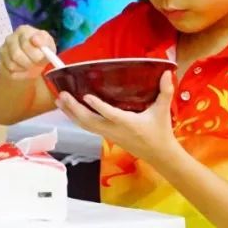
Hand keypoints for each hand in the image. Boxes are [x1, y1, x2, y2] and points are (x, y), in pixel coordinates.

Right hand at [0, 25, 57, 79]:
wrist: (33, 59)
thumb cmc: (41, 50)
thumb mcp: (48, 44)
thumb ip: (44, 41)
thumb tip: (35, 40)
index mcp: (23, 31)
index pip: (25, 44)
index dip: (35, 54)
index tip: (42, 58)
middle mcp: (10, 38)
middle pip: (16, 55)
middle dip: (29, 64)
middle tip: (36, 65)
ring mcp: (3, 50)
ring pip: (11, 65)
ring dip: (24, 70)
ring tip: (31, 67)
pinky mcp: (0, 62)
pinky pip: (8, 73)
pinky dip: (19, 75)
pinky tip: (24, 70)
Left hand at [55, 71, 179, 164]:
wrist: (158, 154)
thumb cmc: (160, 131)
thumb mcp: (163, 111)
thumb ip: (165, 91)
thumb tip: (167, 72)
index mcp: (128, 123)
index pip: (110, 114)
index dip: (98, 106)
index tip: (86, 96)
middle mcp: (114, 129)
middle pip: (89, 121)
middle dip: (74, 108)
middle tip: (63, 95)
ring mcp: (108, 134)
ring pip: (85, 125)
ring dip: (71, 113)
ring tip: (59, 100)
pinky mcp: (105, 135)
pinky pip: (87, 127)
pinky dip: (76, 118)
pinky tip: (68, 110)